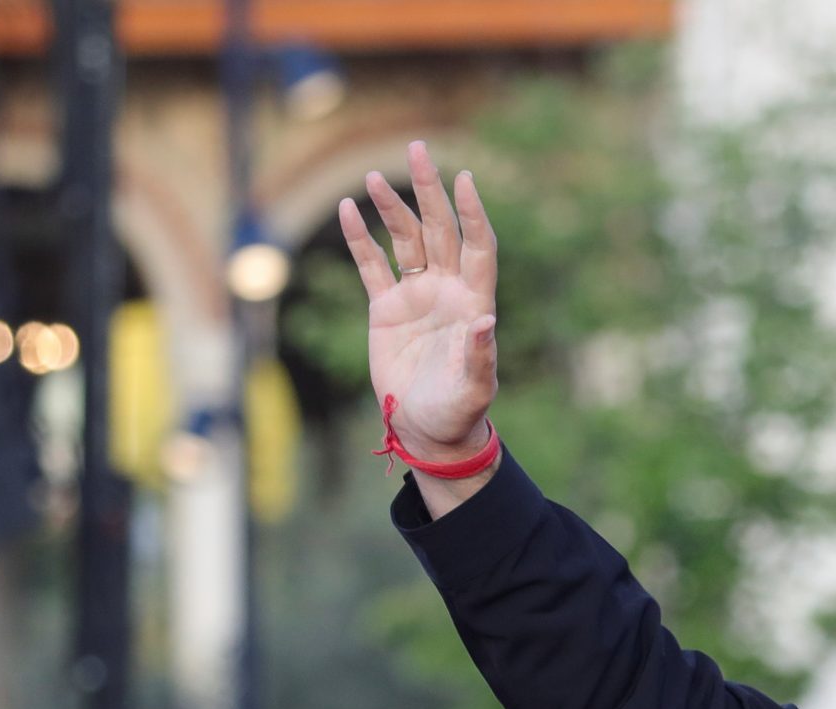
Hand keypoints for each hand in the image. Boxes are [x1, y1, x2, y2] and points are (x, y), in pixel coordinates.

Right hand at [340, 144, 498, 465]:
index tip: (465, 178)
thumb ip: (480, 356)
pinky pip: (371, 266)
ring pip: (404, 240)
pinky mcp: (386, 309)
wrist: (427, 431)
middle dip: (430, 190)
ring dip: (392, 208)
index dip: (472, 213)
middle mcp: (447, 290)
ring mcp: (415, 296)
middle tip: (419, 149)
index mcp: (473, 302)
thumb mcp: (474, 388)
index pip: (478, 245)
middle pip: (439, 229)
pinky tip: (349, 210)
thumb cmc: (458, 411)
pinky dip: (360, 239)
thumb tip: (486, 321)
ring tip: (376, 177)